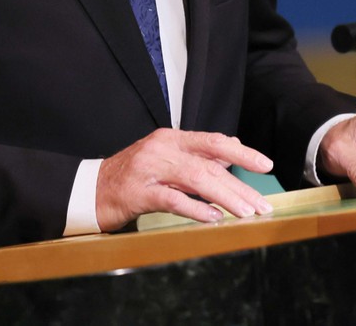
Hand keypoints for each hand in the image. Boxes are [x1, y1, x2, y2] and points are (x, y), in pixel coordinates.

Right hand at [96, 129, 275, 230]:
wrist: (90, 189)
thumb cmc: (131, 177)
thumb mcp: (165, 158)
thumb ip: (195, 155)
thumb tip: (230, 153)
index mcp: (171, 138)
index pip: (214, 141)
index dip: (242, 153)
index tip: (266, 165)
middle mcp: (162, 149)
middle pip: (209, 164)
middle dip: (240, 185)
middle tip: (261, 204)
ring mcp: (149, 170)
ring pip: (195, 179)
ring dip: (225, 197)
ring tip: (246, 212)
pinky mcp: (138, 193)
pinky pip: (172, 199)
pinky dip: (196, 209)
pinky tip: (213, 218)